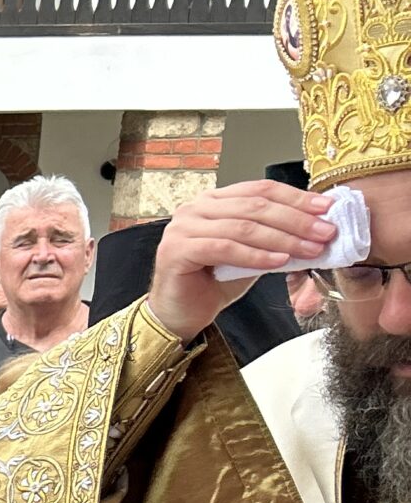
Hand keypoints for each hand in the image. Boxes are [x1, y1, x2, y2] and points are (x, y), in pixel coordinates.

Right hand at [148, 182, 334, 339]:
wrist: (181, 313)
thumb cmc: (214, 282)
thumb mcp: (252, 252)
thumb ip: (273, 236)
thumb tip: (316, 227)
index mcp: (213, 200)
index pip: (259, 189)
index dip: (295, 197)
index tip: (326, 208)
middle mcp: (195, 207)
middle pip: (254, 206)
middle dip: (295, 220)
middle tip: (326, 232)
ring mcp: (182, 228)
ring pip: (242, 227)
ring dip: (282, 238)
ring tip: (310, 249)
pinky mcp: (176, 250)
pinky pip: (224, 248)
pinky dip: (256, 255)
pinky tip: (279, 261)